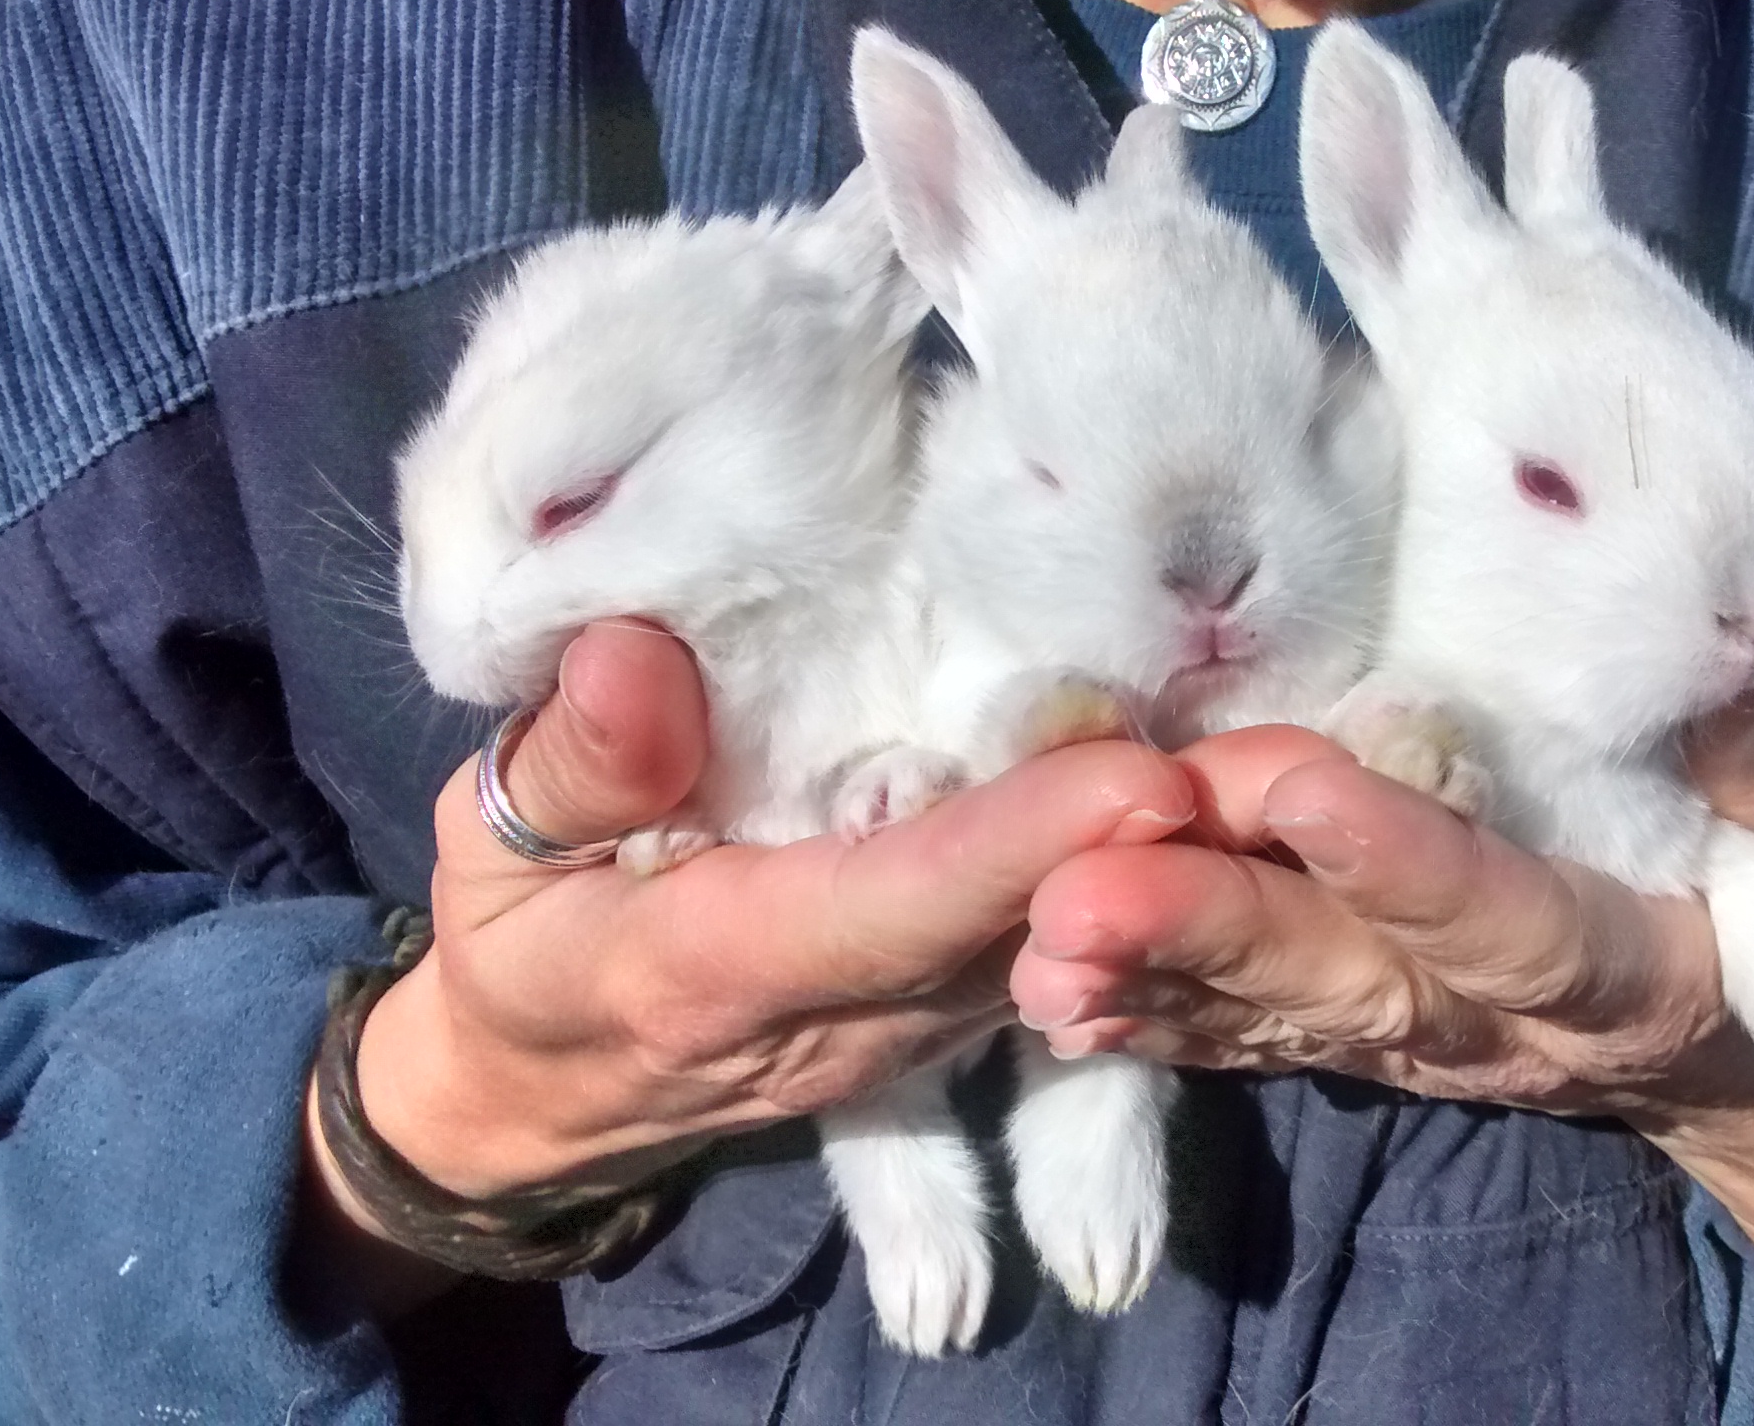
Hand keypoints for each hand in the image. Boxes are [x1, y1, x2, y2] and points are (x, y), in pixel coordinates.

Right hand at [299, 619, 1193, 1309]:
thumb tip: (640, 657)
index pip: (891, 905)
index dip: (1012, 847)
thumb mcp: (484, 851)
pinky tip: (1210, 806)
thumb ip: (570, 765)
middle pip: (1014, 930)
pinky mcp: (947, 1014)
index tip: (1129, 782)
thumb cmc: (520, 944)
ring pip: (1051, 948)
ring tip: (1269, 766)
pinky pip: (1045, 949)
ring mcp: (915, 1030)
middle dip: (1135, 853)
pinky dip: (1127, 891)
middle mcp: (849, 1017)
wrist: (538, 1096)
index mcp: (722, 967)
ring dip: (1156, 875)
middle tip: (1261, 754)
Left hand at [1010, 664, 1753, 1379]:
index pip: (1509, 915)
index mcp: (1631, 962)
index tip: (1294, 787)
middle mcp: (1501, 1022)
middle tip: (1087, 894)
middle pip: (1350, 977)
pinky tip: (1043, 992)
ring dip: (1153, 979)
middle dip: (1216, 931)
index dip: (1405, 862)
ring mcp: (1413, 1038)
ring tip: (1038, 944)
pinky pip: (1242, 1034)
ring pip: (1273, 1013)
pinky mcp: (1351, 1035)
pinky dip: (1149, 1017)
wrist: (1744, 1047)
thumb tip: (1731, 638)